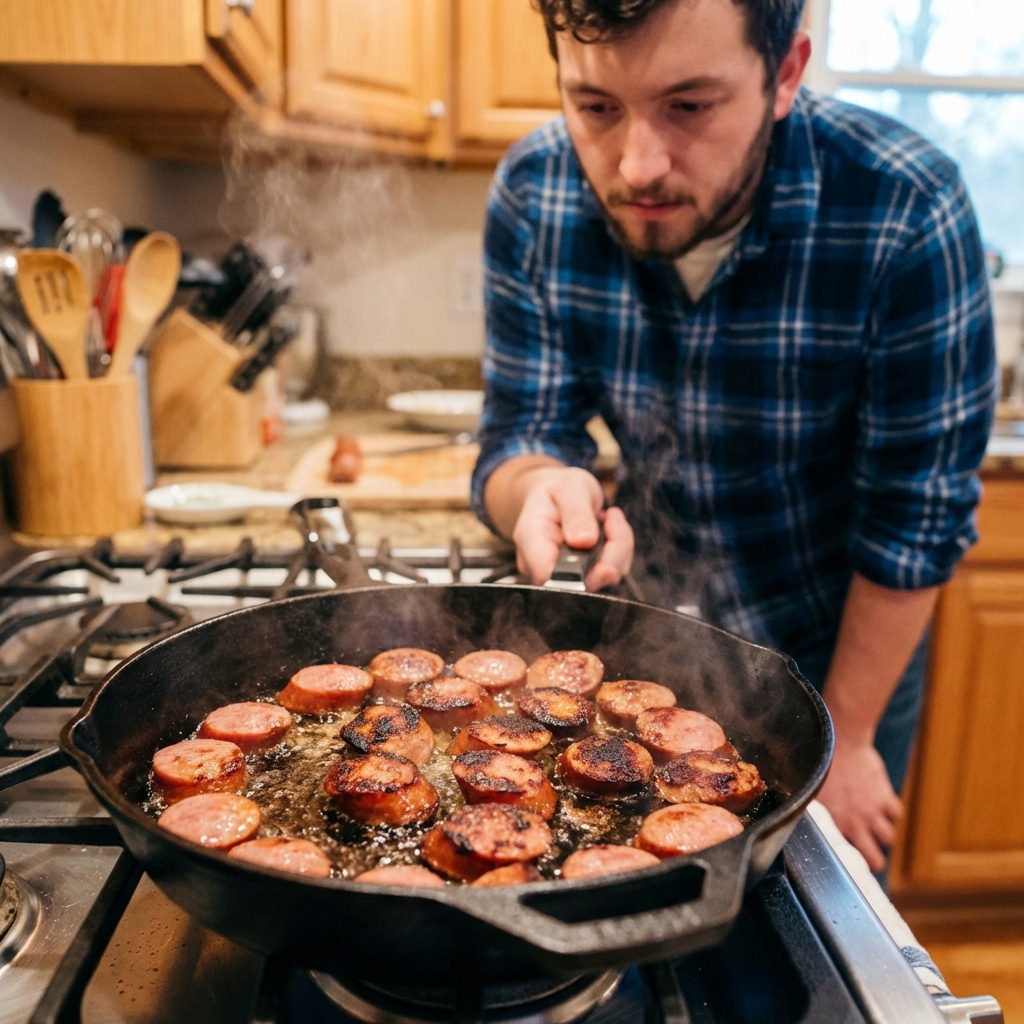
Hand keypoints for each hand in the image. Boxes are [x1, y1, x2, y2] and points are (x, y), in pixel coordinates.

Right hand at [511, 466, 633, 590]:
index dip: (577, 577)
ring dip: (618, 548)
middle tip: (612, 516)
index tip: (602, 558)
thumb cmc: (560, 490)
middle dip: (610, 554)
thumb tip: (584, 541)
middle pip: (581, 582)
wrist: (559, 496)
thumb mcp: (569, 488)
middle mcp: (543, 566)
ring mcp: (564, 576)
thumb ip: (576, 512)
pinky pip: (613, 572)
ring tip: (610, 516)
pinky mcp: (586, 577)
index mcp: (531, 541)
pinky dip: (621, 549)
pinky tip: (612, 527)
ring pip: (603, 579)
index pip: (548, 576)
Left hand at [817, 739, 901, 871]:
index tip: (847, 862)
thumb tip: (794, 810)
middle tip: (874, 862)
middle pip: (874, 856)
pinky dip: (892, 812)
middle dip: (875, 862)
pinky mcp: (885, 795)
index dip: (847, 862)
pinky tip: (885, 809)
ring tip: (878, 834)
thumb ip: (811, 805)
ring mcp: (873, 810)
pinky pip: (895, 812)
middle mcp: (857, 821)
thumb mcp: (811, 788)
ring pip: (887, 836)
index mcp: (835, 822)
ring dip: (883, 836)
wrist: (842, 742)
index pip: (845, 853)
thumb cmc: (821, 761)